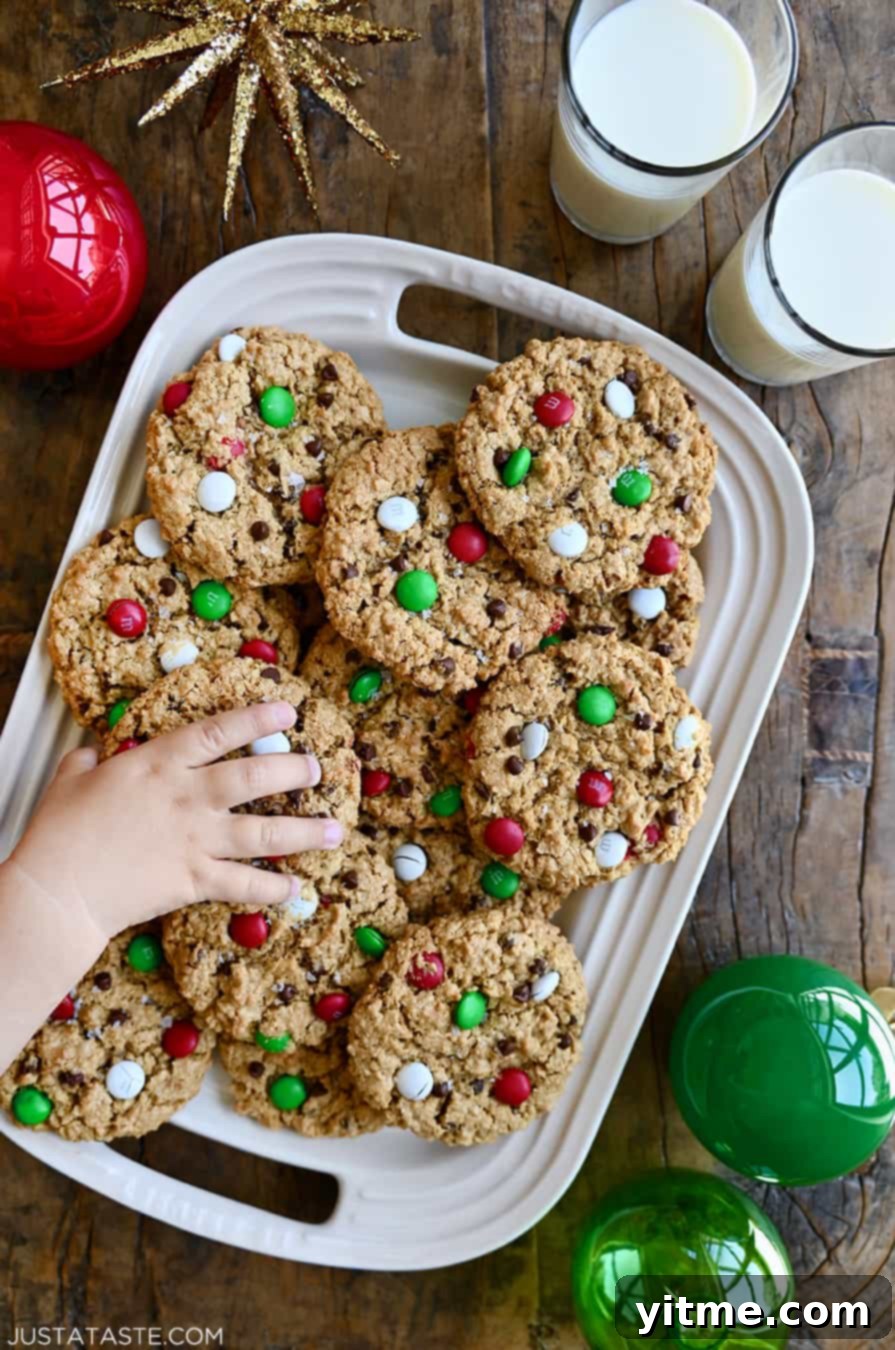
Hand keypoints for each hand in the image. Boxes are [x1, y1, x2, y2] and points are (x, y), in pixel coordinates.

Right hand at [9, 700, 343, 939]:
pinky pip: (244, 884)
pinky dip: (273, 888)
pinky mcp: (195, 880)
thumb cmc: (60, 831)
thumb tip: (92, 753)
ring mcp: (195, 840)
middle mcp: (186, 797)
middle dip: (293, 770)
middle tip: (319, 768)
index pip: (217, 733)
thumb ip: (89, 760)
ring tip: (335, 831)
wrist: (59, 889)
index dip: (256, 718)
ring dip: (304, 832)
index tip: (288, 710)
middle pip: (253, 777)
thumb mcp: (70, 779)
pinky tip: (295, 889)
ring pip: (263, 832)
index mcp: (158, 764)